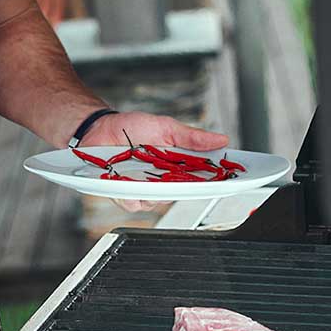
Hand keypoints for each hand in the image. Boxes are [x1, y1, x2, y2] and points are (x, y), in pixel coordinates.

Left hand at [82, 111, 229, 212]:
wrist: (99, 128)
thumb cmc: (131, 128)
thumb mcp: (165, 127)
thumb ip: (191, 137)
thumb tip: (221, 139)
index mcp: (176, 166)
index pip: (202, 178)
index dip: (217, 181)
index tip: (231, 179)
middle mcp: (162, 181)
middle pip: (182, 194)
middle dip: (186, 188)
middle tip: (187, 177)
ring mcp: (143, 189)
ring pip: (157, 202)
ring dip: (155, 190)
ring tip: (149, 175)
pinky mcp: (123, 194)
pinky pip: (132, 202)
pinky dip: (132, 195)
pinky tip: (129, 184)